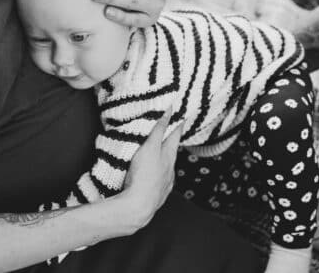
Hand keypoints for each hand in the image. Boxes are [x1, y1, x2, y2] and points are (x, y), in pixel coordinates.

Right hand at [114, 112, 181, 232]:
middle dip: (169, 141)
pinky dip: (156, 174)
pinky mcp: (156, 194)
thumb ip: (158, 130)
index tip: (180, 115)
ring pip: (166, 167)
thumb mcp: (150, 147)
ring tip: (156, 153)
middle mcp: (170, 170)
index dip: (177, 124)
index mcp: (169, 156)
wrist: (138, 207)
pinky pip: (158, 180)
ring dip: (162, 159)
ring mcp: (164, 183)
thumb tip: (169, 112)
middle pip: (171, 152)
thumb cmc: (144, 176)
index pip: (175, 135)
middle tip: (168, 131)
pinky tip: (151, 175)